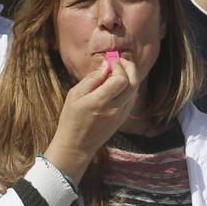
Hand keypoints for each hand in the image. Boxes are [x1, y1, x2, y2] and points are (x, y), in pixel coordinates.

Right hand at [45, 55, 142, 182]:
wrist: (77, 145)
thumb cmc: (71, 118)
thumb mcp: (75, 95)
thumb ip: (92, 79)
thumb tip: (105, 65)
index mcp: (100, 101)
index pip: (120, 79)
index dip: (118, 66)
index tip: (110, 61)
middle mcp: (115, 108)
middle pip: (133, 83)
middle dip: (130, 67)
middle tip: (121, 60)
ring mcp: (121, 114)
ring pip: (135, 91)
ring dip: (131, 77)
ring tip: (120, 70)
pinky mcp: (122, 119)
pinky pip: (132, 99)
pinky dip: (130, 88)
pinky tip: (120, 84)